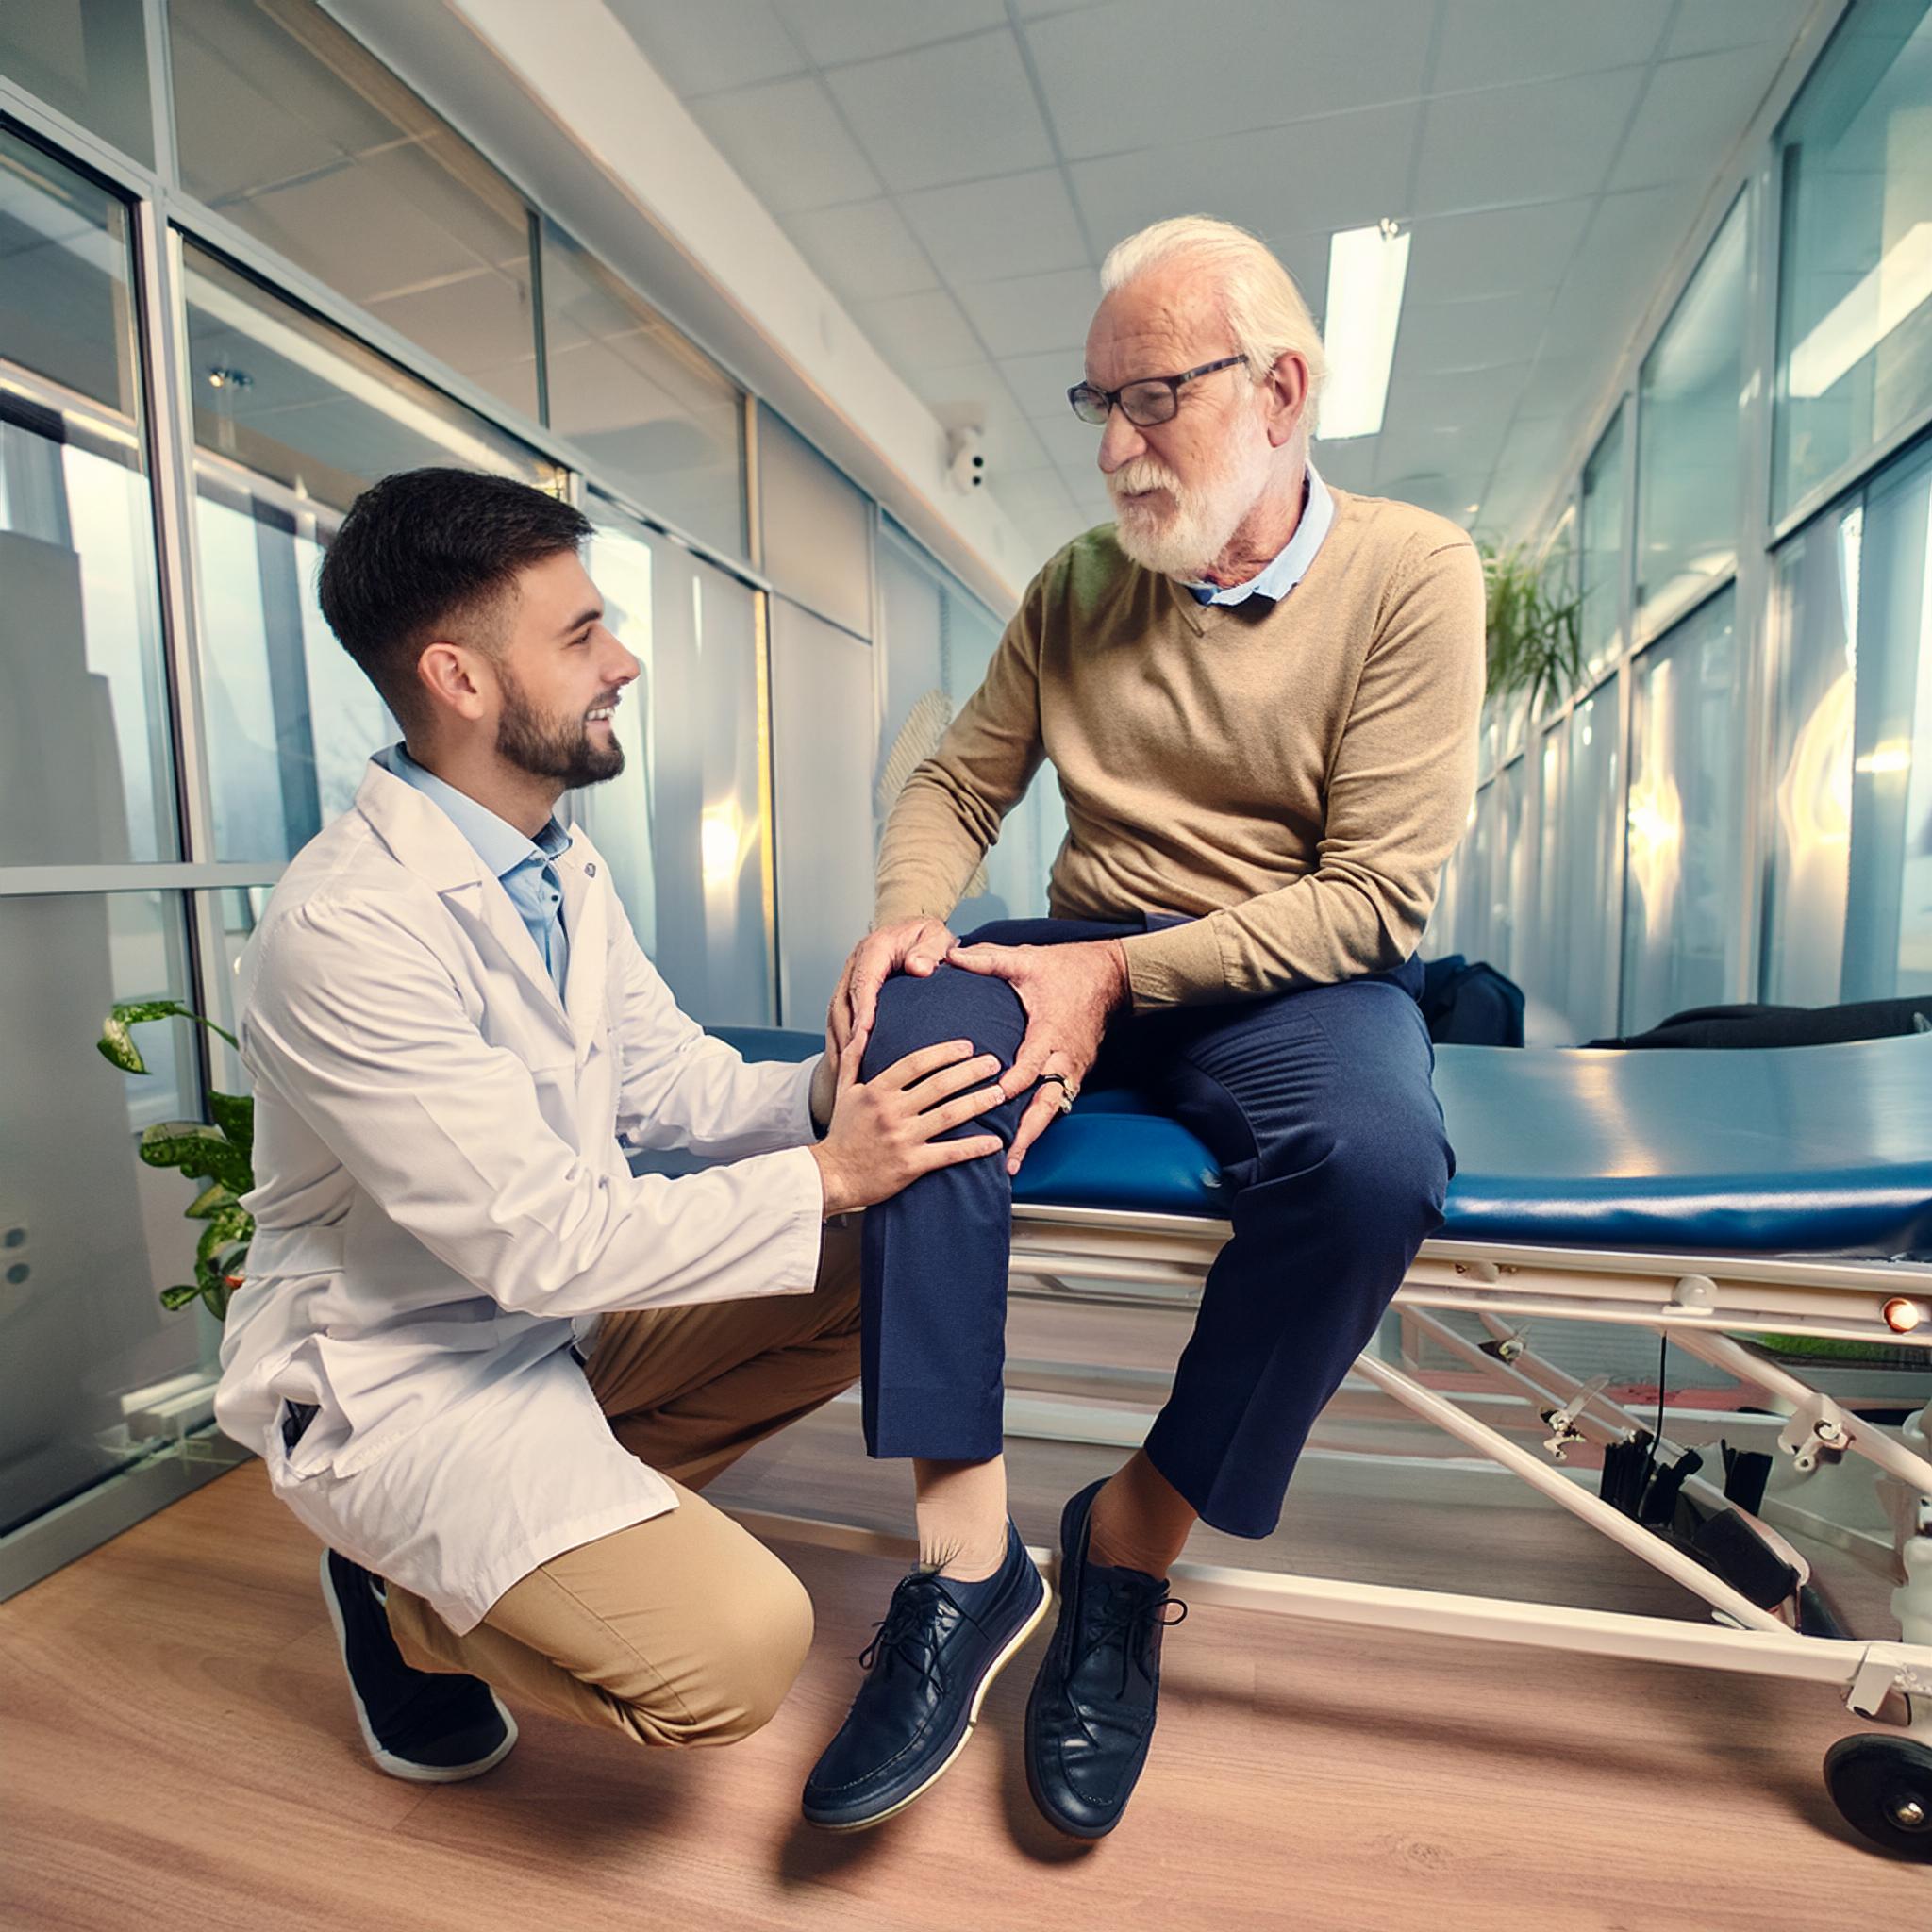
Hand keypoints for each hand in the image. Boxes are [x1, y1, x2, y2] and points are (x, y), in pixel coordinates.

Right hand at [808, 1037, 1005, 1216]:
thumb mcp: (843, 1092)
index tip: (968, 1046)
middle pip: (940, 1084)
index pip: (917, 1062)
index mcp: (877, 1091)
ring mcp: (903, 1138)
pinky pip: (950, 1153)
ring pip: (950, 1115)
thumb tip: (861, 1027)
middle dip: (971, 1071)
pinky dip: (975, 1147)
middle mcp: (891, 1111)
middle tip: (994, 1063)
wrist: (832, 1177)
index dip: (946, 1052)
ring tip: (1000, 1094)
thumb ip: (853, 1058)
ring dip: (979, 1103)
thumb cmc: (842, 1134)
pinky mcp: (911, 1165)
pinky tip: (996, 1142)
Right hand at [826, 917, 957, 1062]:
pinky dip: (841, 1042)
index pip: (863, 982)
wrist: (915, 928)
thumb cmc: (927, 936)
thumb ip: (930, 950)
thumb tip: (919, 968)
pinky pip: (839, 1019)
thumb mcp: (935, 937)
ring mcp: (849, 977)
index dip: (862, 1010)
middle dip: (846, 1034)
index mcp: (873, 948)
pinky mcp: (849, 990)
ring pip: (837, 1013)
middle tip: (852, 1062)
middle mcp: (856, 963)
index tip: (863, 1034)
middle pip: (843, 1002)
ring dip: (840, 1042)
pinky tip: (847, 1065)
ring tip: (846, 1071)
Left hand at [945, 938, 1129, 1175]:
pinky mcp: (1075, 1073)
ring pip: (1054, 1109)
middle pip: (1048, 1102)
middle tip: (1009, 1159)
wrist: (1111, 976)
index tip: (997, 1098)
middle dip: (1028, 1132)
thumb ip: (988, 960)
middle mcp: (1064, 1056)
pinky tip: (1023, 1141)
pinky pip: (1058, 1102)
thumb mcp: (1026, 960)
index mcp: (1051, 1030)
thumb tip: (951, 955)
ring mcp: (1073, 1068)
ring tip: (1013, 1163)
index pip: (1032, 1063)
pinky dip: (1041, 1122)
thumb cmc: (1067, 968)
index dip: (1015, 1081)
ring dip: (1033, 1135)